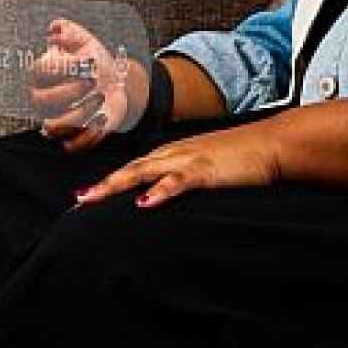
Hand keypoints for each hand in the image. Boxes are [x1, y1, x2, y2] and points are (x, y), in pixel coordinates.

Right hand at [28, 18, 144, 153]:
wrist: (115, 82)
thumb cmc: (95, 61)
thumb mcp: (86, 41)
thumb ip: (70, 31)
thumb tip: (54, 27)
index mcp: (40, 75)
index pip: (39, 71)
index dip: (64, 66)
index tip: (86, 61)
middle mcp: (42, 100)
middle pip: (44, 101)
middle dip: (72, 89)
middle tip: (93, 80)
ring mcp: (56, 120)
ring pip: (55, 127)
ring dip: (81, 112)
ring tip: (100, 97)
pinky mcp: (73, 138)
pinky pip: (72, 146)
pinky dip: (90, 134)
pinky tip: (103, 117)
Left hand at [73, 120, 283, 207]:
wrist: (270, 144)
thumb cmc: (239, 159)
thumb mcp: (203, 168)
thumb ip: (181, 180)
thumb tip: (160, 200)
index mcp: (171, 154)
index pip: (132, 170)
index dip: (107, 185)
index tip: (84, 201)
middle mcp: (173, 153)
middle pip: (129, 170)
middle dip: (101, 186)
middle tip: (76, 203)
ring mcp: (188, 159)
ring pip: (144, 172)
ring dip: (116, 185)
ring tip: (91, 199)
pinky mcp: (206, 169)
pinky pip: (179, 181)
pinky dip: (160, 191)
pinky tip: (145, 202)